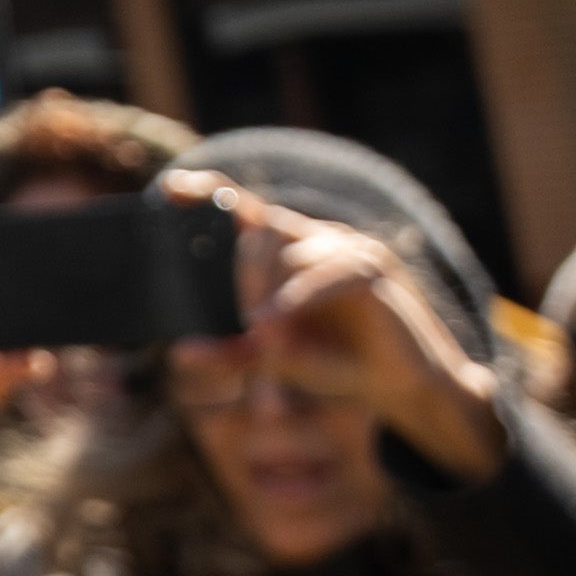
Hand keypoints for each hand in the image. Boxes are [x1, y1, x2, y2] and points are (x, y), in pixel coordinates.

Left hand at [190, 177, 504, 480]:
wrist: (406, 389)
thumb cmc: (339, 364)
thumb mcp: (279, 360)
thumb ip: (234, 351)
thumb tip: (182, 352)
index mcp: (290, 249)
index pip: (244, 208)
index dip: (208, 190)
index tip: (169, 186)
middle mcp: (315, 238)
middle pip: (256, 233)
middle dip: (233, 276)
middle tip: (227, 318)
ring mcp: (345, 247)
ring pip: (285, 252)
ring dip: (261, 293)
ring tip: (252, 330)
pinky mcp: (371, 270)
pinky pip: (324, 275)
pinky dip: (295, 299)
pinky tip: (270, 321)